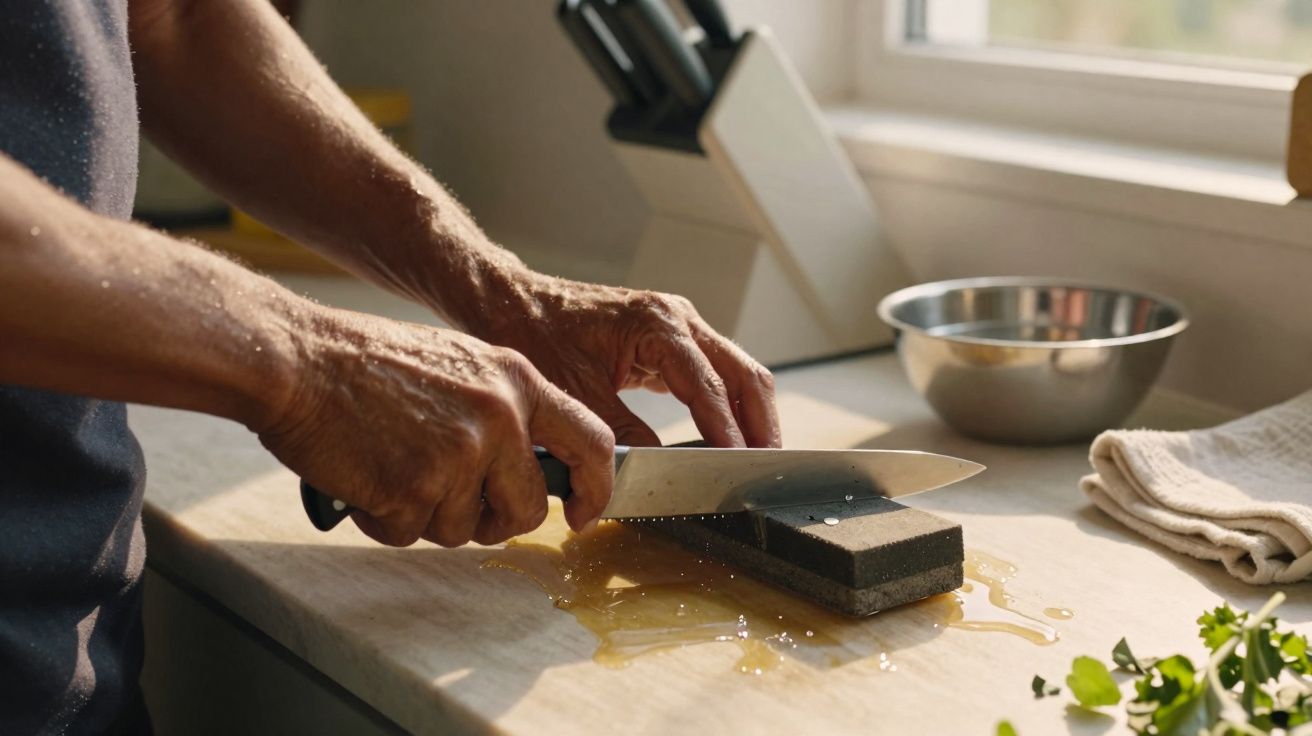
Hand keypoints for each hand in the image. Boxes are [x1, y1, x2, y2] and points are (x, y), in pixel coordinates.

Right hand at [256, 307, 614, 545]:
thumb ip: (504, 410)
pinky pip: (411, 534)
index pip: (593, 442)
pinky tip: (367, 477)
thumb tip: (528, 466)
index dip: (596, 487)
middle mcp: (499, 417)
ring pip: (466, 529)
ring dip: (428, 515)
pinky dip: (385, 519)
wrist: (299, 360)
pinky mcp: (414, 489)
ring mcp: (459, 455)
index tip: (583, 512)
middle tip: (455, 501)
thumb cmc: (368, 362)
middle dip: (495, 519)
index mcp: (517, 381)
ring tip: (394, 466)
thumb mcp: (461, 364)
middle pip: (529, 509)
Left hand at [471, 274, 780, 448]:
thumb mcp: (576, 393)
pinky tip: (728, 438)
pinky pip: (714, 374)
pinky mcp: (669, 341)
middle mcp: (678, 318)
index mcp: (658, 323)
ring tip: (758, 459)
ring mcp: (678, 326)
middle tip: (767, 468)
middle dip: (759, 423)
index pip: (709, 385)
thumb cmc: (535, 335)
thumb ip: (620, 432)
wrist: (510, 302)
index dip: (727, 431)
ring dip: (750, 416)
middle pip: (742, 374)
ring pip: (735, 373)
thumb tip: (655, 472)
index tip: (738, 466)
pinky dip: (727, 406)